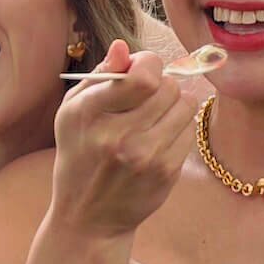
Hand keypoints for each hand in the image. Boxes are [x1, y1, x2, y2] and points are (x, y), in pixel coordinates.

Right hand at [49, 39, 195, 236]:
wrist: (87, 216)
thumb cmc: (80, 154)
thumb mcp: (74, 112)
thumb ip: (100, 75)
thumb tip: (124, 47)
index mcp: (88, 113)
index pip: (142, 75)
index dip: (149, 64)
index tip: (142, 71)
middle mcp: (115, 136)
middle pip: (167, 87)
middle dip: (161, 84)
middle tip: (149, 96)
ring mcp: (143, 156)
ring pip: (184, 105)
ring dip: (174, 105)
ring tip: (156, 116)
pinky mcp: (164, 172)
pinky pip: (189, 130)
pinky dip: (179, 128)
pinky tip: (160, 137)